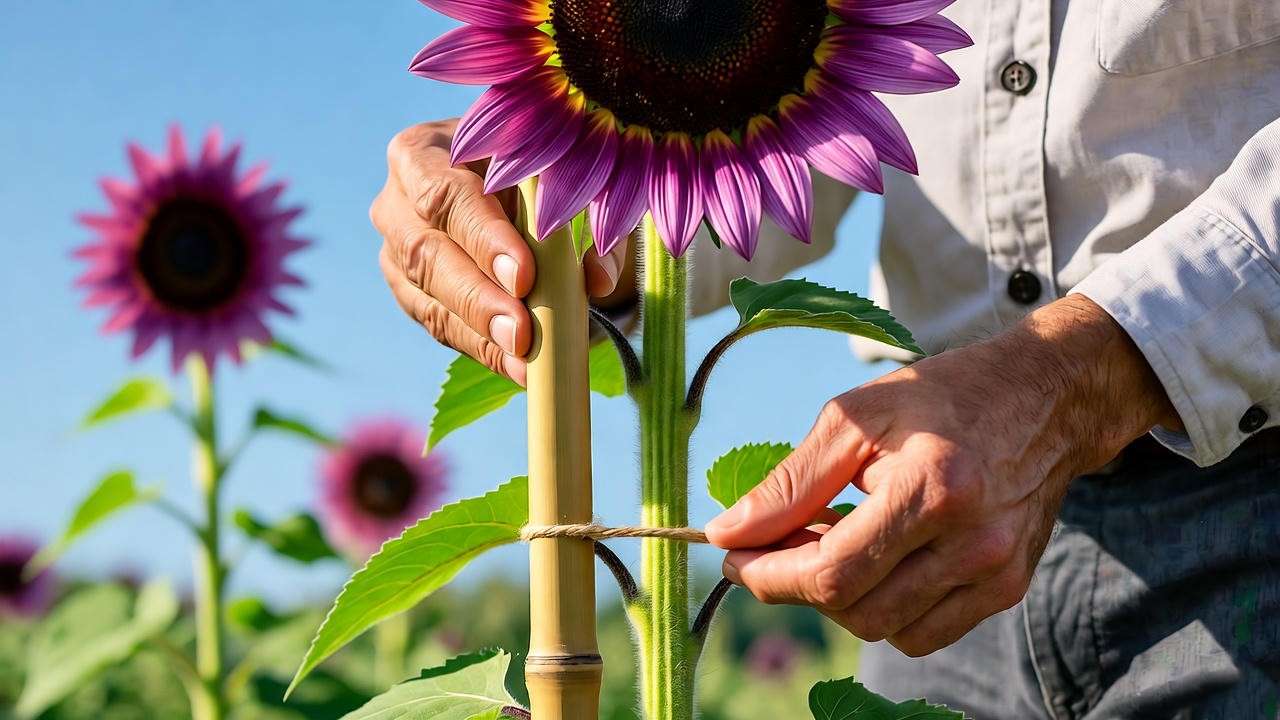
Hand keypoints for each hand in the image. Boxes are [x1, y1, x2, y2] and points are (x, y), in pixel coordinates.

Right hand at [371, 121, 632, 384]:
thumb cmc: (541, 168)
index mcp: (427, 150)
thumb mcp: (572, 178)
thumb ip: (589, 216)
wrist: (514, 180)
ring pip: (427, 297)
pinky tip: (518, 367)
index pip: (445, 194)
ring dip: (478, 332)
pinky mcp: (410, 292)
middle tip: (521, 331)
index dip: (482, 237)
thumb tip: (595, 278)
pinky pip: (439, 326)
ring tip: (524, 357)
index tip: (524, 275)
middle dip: (477, 297)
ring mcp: (397, 250)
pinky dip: (482, 349)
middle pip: (424, 253)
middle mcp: (397, 200)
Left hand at [706, 296, 1179, 656]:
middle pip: (856, 610)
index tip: (733, 558)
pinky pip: (923, 633)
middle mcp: (973, 542)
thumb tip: (727, 534)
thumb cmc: (940, 397)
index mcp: (934, 487)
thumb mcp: (854, 417)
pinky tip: (873, 560)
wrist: (1043, 399)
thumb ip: (790, 483)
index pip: (833, 571)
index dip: (769, 575)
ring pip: (885, 630)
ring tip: (825, 542)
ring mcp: (997, 573)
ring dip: (839, 599)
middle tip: (770, 545)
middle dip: (796, 585)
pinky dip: (883, 609)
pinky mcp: (1007, 588)